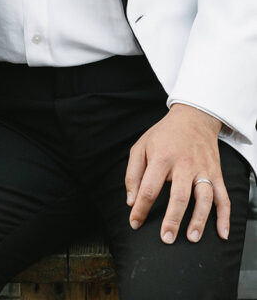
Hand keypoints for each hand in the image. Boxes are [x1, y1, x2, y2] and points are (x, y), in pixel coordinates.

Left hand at [125, 103, 228, 244]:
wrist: (193, 117)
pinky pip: (223, 197)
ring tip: (192, 237)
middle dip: (172, 219)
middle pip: (179, 195)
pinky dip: (225, 216)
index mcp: (162, 157)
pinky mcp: (216, 173)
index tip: (135, 222)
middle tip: (166, 238)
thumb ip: (133, 173)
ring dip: (199, 219)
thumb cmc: (164, 135)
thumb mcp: (141, 146)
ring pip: (204, 198)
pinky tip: (222, 233)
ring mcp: (203, 169)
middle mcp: (184, 164)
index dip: (141, 208)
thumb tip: (131, 200)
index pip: (149, 187)